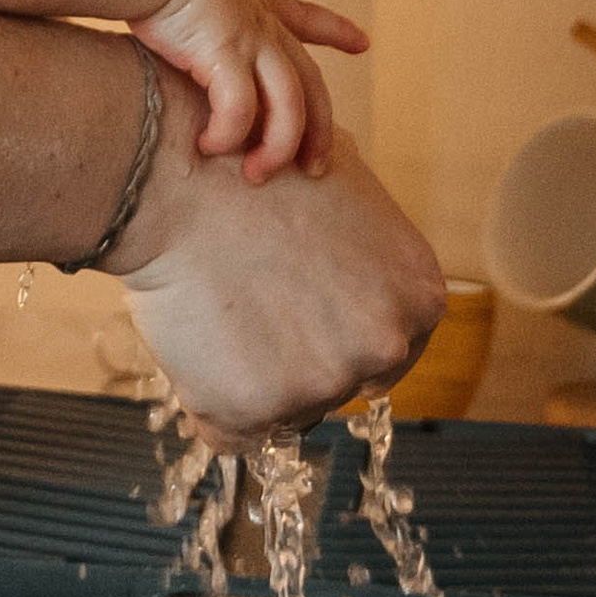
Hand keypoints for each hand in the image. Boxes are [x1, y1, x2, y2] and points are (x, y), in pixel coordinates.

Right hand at [105, 58, 442, 445]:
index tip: (296, 307)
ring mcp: (325, 382)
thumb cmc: (249, 166)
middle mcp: (386, 346)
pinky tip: (193, 337)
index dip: (334, 328)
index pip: (388, 351)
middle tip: (250, 306)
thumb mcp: (345, 187)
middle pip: (343, 385)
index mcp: (419, 298)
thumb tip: (361, 274)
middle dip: (299, 359)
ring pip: (287, 410)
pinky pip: (230, 430)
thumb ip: (370, 249)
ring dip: (251, 376)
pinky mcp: (258, 408)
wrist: (176, 175)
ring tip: (216, 307)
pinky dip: (208, 397)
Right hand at [128, 0, 364, 182]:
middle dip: (319, 127)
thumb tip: (156, 5)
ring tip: (258, 175)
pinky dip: (228, 134)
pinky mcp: (224, 54)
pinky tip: (208, 146)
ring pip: (289, 106)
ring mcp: (248, 39)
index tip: (361, 42)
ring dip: (279, 146)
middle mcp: (259, 23)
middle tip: (319, 165)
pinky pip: (239, 110)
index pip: (300, 14)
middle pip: (308, 81)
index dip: (332, 29)